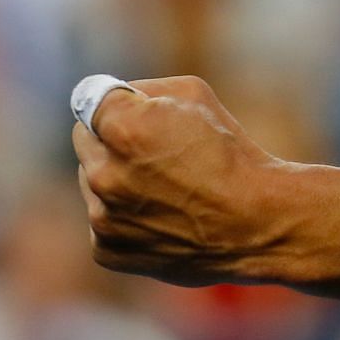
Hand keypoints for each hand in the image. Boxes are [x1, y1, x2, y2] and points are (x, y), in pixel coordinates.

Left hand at [71, 75, 339, 293]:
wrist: (254, 224)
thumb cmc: (230, 153)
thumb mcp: (194, 94)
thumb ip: (142, 90)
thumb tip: (114, 96)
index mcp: (122, 128)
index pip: (89, 100)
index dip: (116, 103)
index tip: (131, 110)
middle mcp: (104, 174)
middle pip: (85, 140)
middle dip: (111, 139)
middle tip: (153, 150)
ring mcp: (103, 217)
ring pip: (92, 181)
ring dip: (116, 178)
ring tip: (164, 188)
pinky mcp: (107, 250)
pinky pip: (103, 220)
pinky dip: (123, 216)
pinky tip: (161, 215)